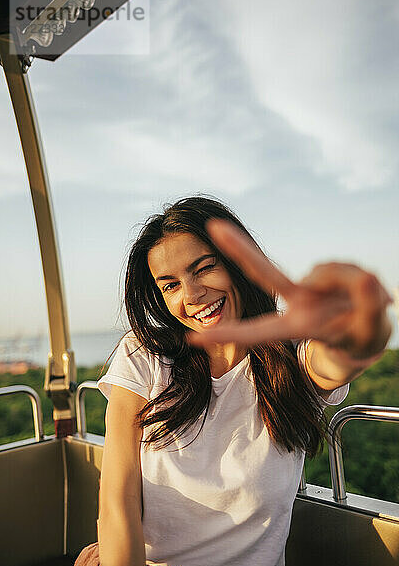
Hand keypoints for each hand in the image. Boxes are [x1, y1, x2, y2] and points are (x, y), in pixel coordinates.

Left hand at [189, 219, 392, 359]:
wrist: (368, 328)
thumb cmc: (361, 337)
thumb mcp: (368, 333)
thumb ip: (369, 310)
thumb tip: (366, 277)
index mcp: (296, 327)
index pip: (258, 331)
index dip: (230, 335)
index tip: (195, 338)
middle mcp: (297, 302)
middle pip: (265, 273)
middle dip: (240, 249)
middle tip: (213, 226)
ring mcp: (309, 286)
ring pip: (329, 271)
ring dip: (352, 284)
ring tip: (365, 303)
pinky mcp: (324, 272)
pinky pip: (343, 266)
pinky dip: (358, 279)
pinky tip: (364, 290)